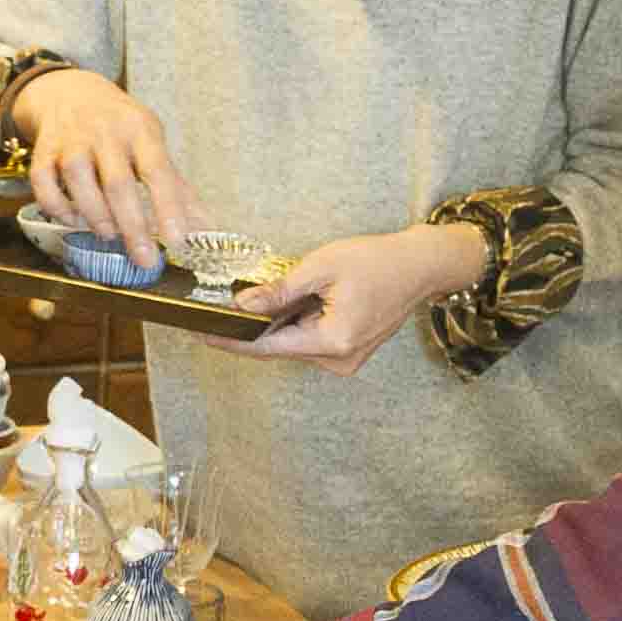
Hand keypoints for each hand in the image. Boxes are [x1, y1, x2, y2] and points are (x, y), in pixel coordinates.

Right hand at [7, 71, 201, 261]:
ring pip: (79, 180)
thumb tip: (206, 228)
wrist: (70, 92)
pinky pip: (44, 183)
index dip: (169, 207)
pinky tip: (73, 219)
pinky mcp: (44, 150)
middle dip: (133, 226)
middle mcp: (105, 132)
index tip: (177, 240)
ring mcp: (72, 140)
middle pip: (118, 183)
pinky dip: (57, 207)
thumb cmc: (118, 125)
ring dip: (95, 215)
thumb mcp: (152, 144)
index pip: (158, 170)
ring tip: (109, 235)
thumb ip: (176, 188)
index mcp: (140, 130)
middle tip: (145, 258)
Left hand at [222, 223, 483, 376]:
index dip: (230, 340)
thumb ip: (280, 290)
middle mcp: (338, 359)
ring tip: (246, 302)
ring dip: (272, 324)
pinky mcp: (347, 351)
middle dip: (248, 329)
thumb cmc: (378, 260)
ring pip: (292, 344)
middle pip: (278, 347)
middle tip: (213, 311)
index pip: (267, 347)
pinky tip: (283, 304)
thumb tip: (243, 304)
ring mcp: (344, 359)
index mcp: (332, 342)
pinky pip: (308, 340)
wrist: (420, 265)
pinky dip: (292, 324)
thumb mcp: (322, 267)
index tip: (201, 333)